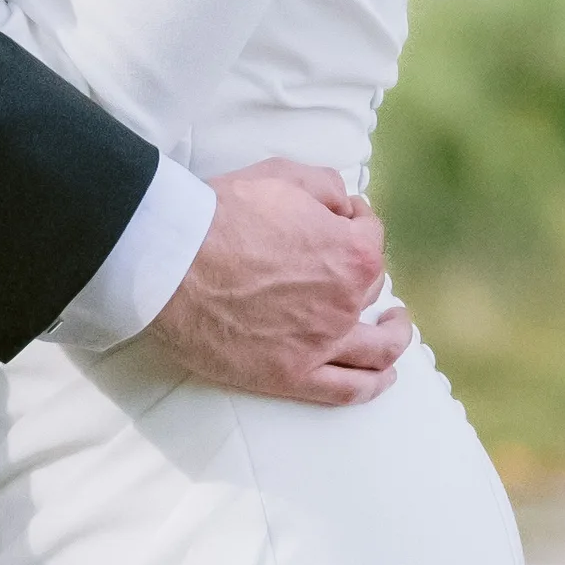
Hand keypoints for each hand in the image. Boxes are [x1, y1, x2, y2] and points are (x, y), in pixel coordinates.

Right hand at [131, 153, 394, 400]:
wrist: (168, 261)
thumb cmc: (221, 214)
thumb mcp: (282, 174)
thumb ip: (327, 186)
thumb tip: (345, 204)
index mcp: (351, 253)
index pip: (371, 236)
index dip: (356, 222)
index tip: (341, 220)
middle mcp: (345, 303)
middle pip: (371, 287)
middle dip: (361, 269)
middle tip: (339, 264)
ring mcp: (321, 345)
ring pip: (378, 349)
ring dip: (396, 336)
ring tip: (394, 326)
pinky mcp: (291, 376)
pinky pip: (347, 390)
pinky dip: (373, 385)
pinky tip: (385, 377)